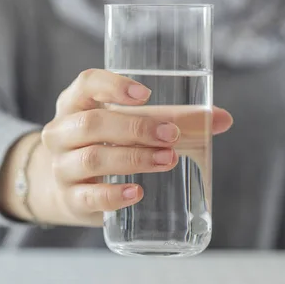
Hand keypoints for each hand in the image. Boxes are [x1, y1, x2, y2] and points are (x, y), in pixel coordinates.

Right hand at [29, 69, 232, 226]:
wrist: (66, 188)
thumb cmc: (106, 147)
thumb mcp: (128, 127)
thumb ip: (172, 120)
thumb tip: (223, 119)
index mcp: (75, 105)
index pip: (85, 84)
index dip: (113, 86)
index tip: (146, 94)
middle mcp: (61, 132)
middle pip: (92, 123)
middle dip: (136, 128)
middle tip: (172, 135)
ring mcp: (61, 167)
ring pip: (92, 158)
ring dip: (134, 159)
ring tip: (167, 160)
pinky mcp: (70, 199)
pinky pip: (89, 196)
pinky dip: (114, 195)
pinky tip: (137, 192)